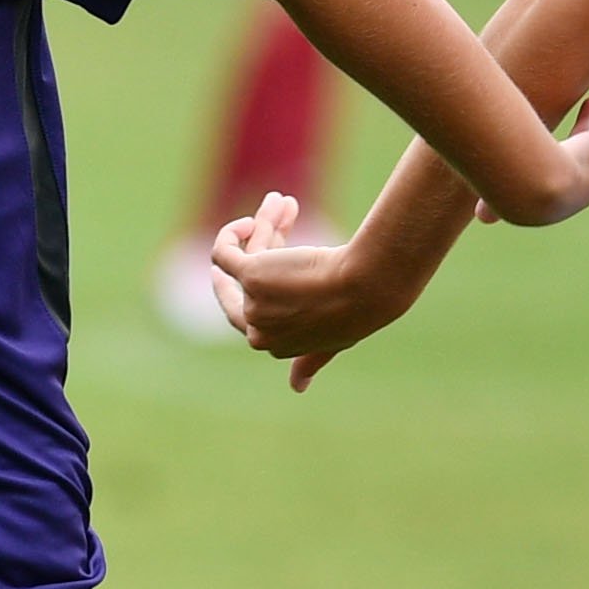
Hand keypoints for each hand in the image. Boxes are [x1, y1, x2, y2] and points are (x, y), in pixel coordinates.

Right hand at [210, 194, 419, 393]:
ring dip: (265, 225)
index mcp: (273, 344)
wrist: (365, 289)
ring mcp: (252, 304)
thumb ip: (311, 359)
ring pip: (244, 257)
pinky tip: (263, 210)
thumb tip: (297, 387)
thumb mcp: (331, 341)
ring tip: (284, 201)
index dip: (268, 269)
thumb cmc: (357, 312)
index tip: (279, 240)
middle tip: (272, 215)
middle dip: (263, 243)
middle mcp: (256, 329)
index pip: (253, 304)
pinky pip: (223, 251)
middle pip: (247, 279)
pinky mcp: (250, 276)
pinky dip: (233, 231)